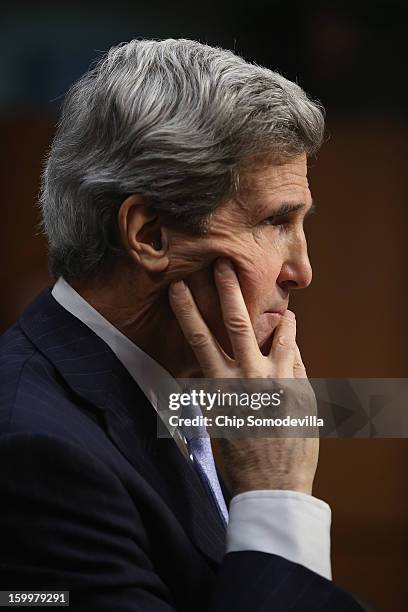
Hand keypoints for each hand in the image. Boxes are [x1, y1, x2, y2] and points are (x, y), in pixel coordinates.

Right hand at [168, 257, 317, 495]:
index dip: (188, 311)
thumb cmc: (240, 454)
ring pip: (282, 332)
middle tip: (225, 264)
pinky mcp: (303, 388)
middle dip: (229, 290)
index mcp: (222, 386)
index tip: (179, 288)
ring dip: (282, 318)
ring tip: (284, 311)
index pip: (199, 339)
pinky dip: (292, 356)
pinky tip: (291, 366)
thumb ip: (222, 386)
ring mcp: (280, 380)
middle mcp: (250, 377)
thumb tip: (223, 363)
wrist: (273, 485)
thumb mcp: (221, 419)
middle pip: (237, 322)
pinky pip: (297, 359)